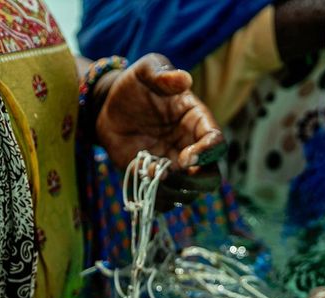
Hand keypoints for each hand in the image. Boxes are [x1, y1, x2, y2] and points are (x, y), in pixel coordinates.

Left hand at [95, 54, 224, 206]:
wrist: (108, 105)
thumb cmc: (135, 84)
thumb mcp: (146, 70)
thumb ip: (162, 73)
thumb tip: (184, 79)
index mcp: (197, 121)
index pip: (216, 141)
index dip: (208, 153)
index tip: (187, 157)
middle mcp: (191, 147)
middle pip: (211, 177)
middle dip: (197, 182)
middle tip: (173, 174)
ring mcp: (174, 167)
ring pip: (188, 193)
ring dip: (171, 190)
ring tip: (148, 173)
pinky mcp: (155, 179)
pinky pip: (164, 200)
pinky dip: (154, 198)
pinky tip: (140, 180)